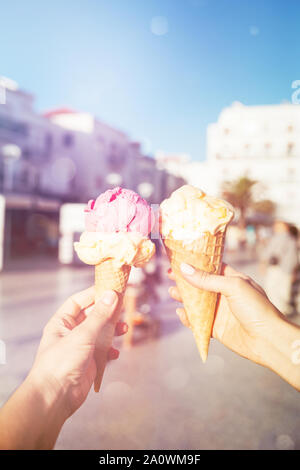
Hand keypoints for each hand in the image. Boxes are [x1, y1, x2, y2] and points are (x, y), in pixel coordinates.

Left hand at [29, 287, 126, 418]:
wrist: (55, 397)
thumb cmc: (60, 364)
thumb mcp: (82, 335)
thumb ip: (99, 316)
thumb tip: (111, 295)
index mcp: (62, 323)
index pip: (79, 301)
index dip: (94, 293)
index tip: (111, 288)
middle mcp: (71, 333)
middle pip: (92, 316)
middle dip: (108, 312)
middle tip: (123, 307)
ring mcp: (80, 348)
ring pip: (100, 333)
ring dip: (113, 330)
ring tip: (124, 329)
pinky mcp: (88, 362)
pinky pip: (103, 351)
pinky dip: (111, 350)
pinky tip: (115, 353)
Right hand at [168, 263, 282, 364]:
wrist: (267, 339)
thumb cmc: (256, 308)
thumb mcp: (232, 287)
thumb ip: (207, 279)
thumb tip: (184, 268)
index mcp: (232, 279)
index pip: (211, 267)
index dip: (195, 264)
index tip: (178, 260)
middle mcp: (225, 294)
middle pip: (201, 285)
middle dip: (185, 281)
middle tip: (170, 276)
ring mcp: (220, 311)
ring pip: (197, 303)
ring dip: (184, 298)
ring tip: (173, 293)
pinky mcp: (217, 328)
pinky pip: (198, 322)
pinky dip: (188, 318)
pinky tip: (181, 313)